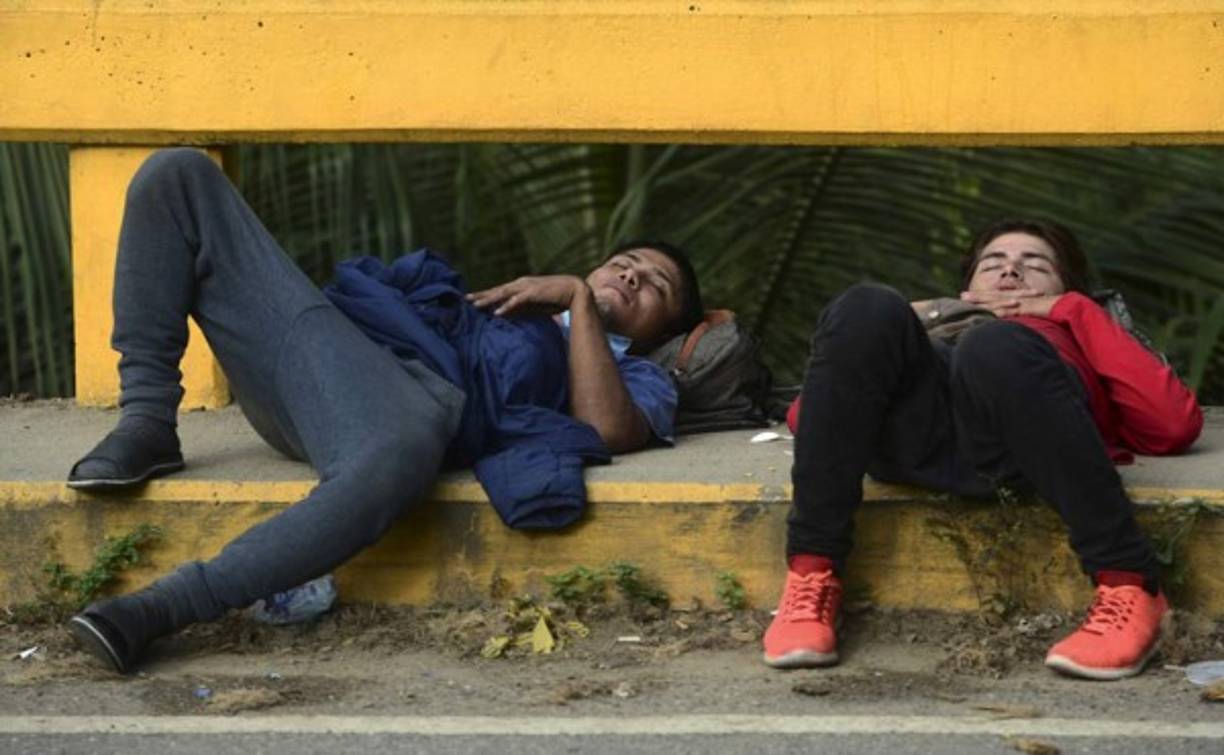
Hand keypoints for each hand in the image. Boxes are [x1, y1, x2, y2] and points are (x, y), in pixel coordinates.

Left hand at [467, 275, 588, 316]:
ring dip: (489, 299)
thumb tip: (505, 313)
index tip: (473, 299)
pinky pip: (517, 300)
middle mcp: (521, 284)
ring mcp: (527, 287)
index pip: (499, 291)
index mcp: (521, 286)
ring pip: (503, 293)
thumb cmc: (556, 298)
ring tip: (476, 305)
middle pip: (497, 290)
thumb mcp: (534, 305)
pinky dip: (506, 306)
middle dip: (481, 295)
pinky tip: (497, 313)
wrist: (575, 291)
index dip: (486, 295)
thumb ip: (520, 308)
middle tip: (465, 299)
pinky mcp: (534, 293)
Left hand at [959, 290, 1061, 318]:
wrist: (1066, 306)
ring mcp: (1021, 302)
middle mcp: (1017, 298)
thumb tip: (1012, 311)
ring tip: (969, 302)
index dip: (982, 296)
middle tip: (962, 296)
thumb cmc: (1051, 309)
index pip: (996, 296)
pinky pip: (1010, 310)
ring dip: (983, 302)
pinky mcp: (1026, 308)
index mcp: (1017, 298)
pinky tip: (988, 313)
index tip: (967, 296)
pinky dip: (999, 312)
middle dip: (978, 297)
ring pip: (998, 301)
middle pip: (994, 296)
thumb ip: (1021, 309)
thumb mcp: (1032, 309)